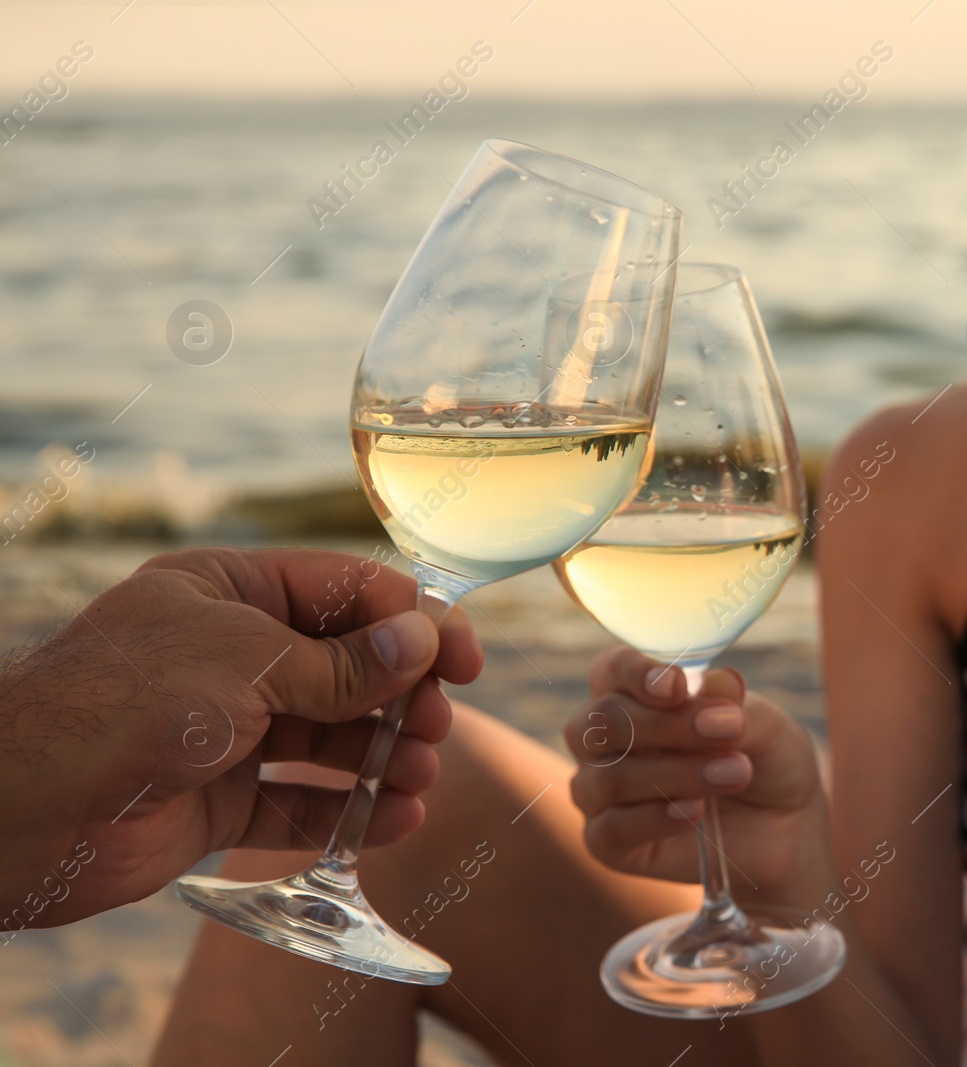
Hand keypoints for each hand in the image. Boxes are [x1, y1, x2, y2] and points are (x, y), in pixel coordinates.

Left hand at [0, 547, 482, 926]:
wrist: (18, 809)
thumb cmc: (123, 706)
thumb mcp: (248, 663)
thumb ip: (344, 662)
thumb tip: (424, 640)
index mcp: (229, 591)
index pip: (346, 593)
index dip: (413, 622)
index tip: (464, 661)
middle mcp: (230, 653)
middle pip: (347, 666)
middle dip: (401, 696)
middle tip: (434, 727)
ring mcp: (225, 728)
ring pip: (330, 736)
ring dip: (384, 757)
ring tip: (420, 779)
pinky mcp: (217, 798)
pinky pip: (301, 799)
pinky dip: (350, 810)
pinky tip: (394, 820)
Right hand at [565, 647, 832, 904]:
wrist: (788, 826)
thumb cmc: (765, 760)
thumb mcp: (764, 724)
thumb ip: (730, 702)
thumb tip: (705, 684)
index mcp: (635, 695)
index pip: (611, 670)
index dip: (636, 673)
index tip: (679, 685)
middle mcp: (607, 741)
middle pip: (600, 721)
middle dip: (666, 724)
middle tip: (730, 730)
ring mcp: (601, 793)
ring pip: (609, 778)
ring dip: (677, 773)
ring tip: (736, 773)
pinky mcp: (609, 844)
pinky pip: (610, 831)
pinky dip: (655, 818)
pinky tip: (695, 812)